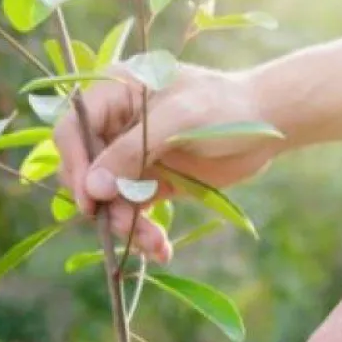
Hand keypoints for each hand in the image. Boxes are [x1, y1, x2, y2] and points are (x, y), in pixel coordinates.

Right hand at [52, 62, 281, 260]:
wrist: (268, 124)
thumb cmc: (224, 108)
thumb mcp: (178, 121)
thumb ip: (132, 151)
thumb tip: (92, 188)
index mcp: (115, 93)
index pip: (73, 129)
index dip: (75, 164)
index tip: (90, 199)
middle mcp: (116, 125)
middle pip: (86, 170)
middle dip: (103, 203)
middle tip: (124, 226)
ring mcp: (132, 156)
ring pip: (109, 198)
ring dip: (126, 224)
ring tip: (154, 243)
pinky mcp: (150, 182)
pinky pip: (133, 211)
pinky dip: (143, 232)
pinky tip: (161, 249)